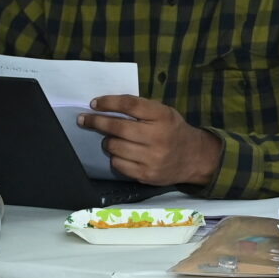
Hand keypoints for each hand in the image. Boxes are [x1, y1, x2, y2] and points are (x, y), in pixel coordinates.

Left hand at [78, 94, 219, 188]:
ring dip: (107, 141)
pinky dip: (115, 157)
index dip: (108, 102)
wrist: (194, 158)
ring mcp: (152, 158)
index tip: (94, 103)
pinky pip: (118, 164)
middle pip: (118, 127)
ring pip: (114, 147)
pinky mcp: (146, 174)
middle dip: (97, 122)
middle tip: (84, 119)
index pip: (130, 104)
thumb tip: (106, 107)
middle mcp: (158, 136)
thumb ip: (141, 109)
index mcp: (163, 116)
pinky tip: (121, 153)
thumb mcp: (164, 113)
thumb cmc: (173, 131)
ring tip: (110, 139)